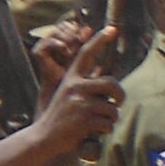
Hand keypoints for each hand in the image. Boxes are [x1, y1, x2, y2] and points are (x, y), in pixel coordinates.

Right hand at [32, 27, 123, 150]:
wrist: (44, 137)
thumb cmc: (62, 116)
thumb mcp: (70, 95)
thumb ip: (87, 87)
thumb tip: (112, 85)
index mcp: (71, 78)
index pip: (87, 54)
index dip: (100, 40)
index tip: (112, 28)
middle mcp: (75, 87)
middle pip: (112, 83)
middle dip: (120, 95)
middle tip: (117, 102)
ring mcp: (79, 103)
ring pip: (112, 108)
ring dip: (109, 119)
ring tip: (95, 123)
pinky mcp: (84, 120)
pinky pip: (109, 124)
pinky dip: (105, 130)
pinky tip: (92, 132)